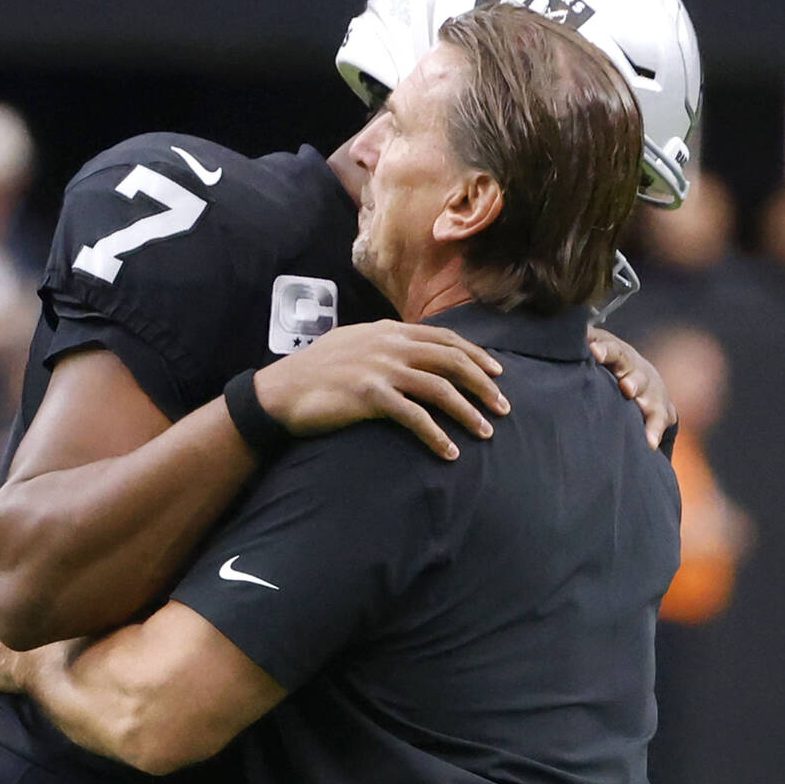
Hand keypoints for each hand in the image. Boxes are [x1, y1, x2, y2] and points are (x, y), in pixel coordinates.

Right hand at [254, 320, 508, 459]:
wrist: (280, 390)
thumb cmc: (315, 371)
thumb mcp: (352, 343)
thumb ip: (384, 343)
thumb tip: (410, 349)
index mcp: (388, 330)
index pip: (444, 338)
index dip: (476, 355)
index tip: (498, 373)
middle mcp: (389, 345)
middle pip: (451, 361)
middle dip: (483, 384)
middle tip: (504, 406)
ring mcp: (380, 369)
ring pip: (440, 388)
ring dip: (468, 412)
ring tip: (486, 432)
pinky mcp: (370, 396)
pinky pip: (414, 417)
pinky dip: (436, 436)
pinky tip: (449, 453)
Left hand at [587, 327, 677, 449]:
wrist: (638, 378)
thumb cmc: (607, 363)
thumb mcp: (596, 348)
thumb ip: (583, 342)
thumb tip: (554, 331)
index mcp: (619, 355)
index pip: (612, 349)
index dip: (604, 350)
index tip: (594, 351)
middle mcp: (637, 371)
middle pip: (636, 374)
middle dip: (633, 381)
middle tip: (626, 387)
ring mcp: (651, 390)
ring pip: (652, 397)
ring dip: (647, 405)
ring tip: (642, 413)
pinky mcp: (661, 409)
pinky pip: (660, 420)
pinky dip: (655, 430)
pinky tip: (649, 443)